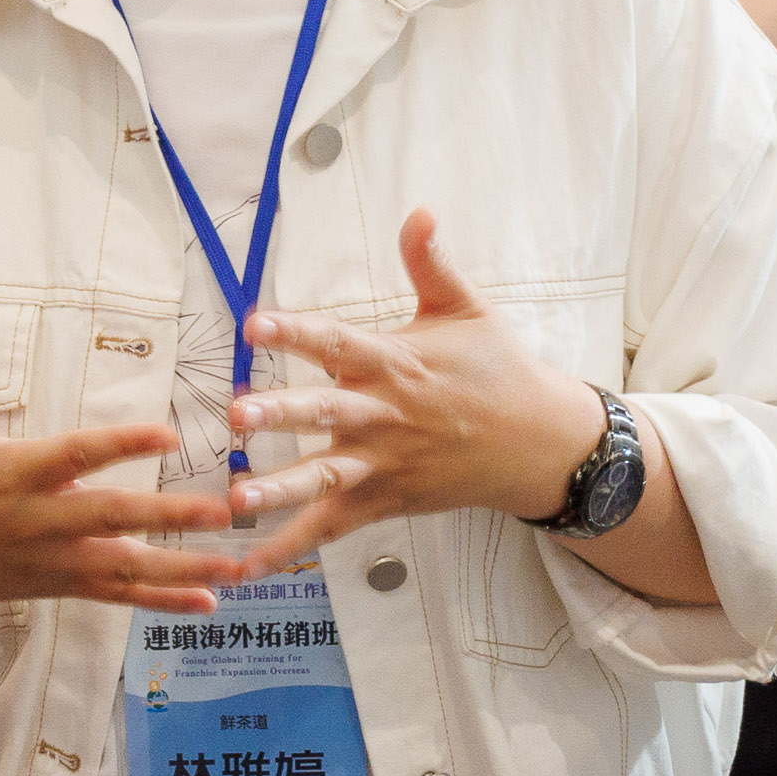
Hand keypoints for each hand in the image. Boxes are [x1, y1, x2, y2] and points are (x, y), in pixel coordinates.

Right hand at [0, 345, 244, 675]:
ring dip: (185, 568)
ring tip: (240, 564)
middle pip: (114, 519)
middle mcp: (39, 523)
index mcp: (14, 475)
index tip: (170, 430)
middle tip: (225, 510)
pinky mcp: (57, 586)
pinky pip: (116, 596)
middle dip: (171, 516)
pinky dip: (163, 600)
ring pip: (125, 568)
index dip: (121, 443)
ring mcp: (51, 561)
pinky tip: (210, 601)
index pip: (76, 457)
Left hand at [219, 215, 603, 576]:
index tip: (255, 322)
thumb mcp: (467, 309)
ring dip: (282, 489)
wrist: (538, 442)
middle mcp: (386, 415)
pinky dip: (292, 547)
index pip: (340, 342)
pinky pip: (333, 526)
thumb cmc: (496, 370)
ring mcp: (385, 463)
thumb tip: (419, 211)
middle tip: (238, 413)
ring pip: (327, 478)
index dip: (298, 332)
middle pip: (329, 414)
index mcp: (397, 362)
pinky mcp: (385, 500)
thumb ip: (432, 265)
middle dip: (284, 414)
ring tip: (238, 498)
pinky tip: (250, 564)